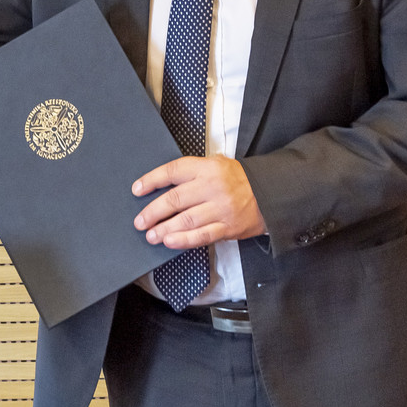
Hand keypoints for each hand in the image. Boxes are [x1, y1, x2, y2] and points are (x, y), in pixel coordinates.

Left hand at [132, 155, 265, 248]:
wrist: (269, 193)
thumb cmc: (236, 178)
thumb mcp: (216, 164)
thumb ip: (192, 172)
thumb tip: (160, 185)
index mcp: (206, 168)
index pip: (173, 171)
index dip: (152, 180)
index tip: (137, 190)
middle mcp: (212, 187)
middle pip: (175, 199)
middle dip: (153, 212)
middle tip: (140, 221)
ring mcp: (221, 208)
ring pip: (186, 220)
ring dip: (165, 229)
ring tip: (151, 235)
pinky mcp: (228, 227)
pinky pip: (202, 235)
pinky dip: (184, 240)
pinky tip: (170, 242)